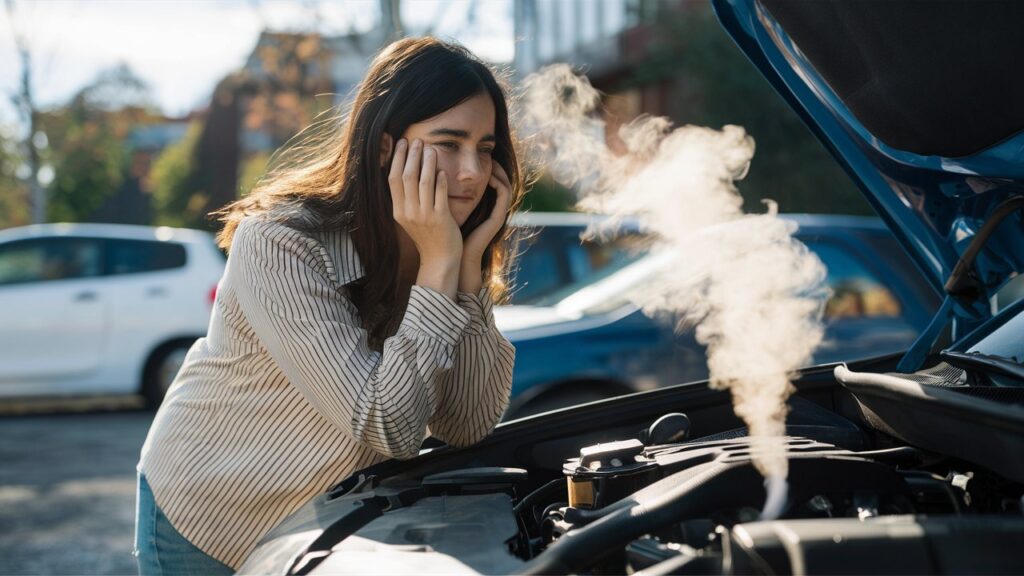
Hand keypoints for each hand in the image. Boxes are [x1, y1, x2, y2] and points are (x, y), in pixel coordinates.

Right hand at [389, 138, 461, 297]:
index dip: (397, 159)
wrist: (439, 260)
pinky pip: (440, 193)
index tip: (402, 143)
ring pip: (424, 181)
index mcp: (398, 211)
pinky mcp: (441, 218)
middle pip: (407, 176)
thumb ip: (407, 199)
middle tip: (417, 140)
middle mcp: (408, 212)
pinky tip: (442, 169)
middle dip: (412, 155)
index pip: (393, 179)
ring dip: (427, 162)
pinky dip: (440, 179)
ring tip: (431, 148)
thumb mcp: (410, 218)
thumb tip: (406, 172)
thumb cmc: (427, 237)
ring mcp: (424, 215)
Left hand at [459, 162, 511, 293]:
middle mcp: (494, 208)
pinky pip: (504, 195)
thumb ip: (447, 194)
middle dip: (496, 166)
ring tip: (490, 161)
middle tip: (488, 154)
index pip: (492, 181)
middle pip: (502, 180)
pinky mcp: (498, 218)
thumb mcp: (447, 208)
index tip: (479, 157)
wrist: (454, 256)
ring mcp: (498, 213)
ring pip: (506, 185)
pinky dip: (498, 183)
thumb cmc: (447, 234)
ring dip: (499, 172)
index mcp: (484, 206)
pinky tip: (488, 177)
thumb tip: (435, 175)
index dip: (489, 168)